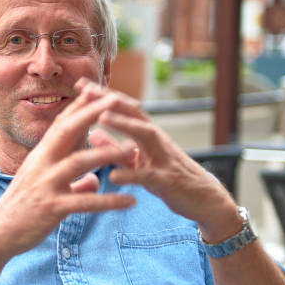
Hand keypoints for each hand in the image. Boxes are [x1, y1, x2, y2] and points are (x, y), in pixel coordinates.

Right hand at [0, 84, 136, 258]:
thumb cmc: (21, 209)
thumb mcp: (45, 188)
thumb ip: (74, 183)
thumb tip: (95, 182)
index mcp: (41, 156)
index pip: (61, 123)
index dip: (80, 106)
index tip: (99, 90)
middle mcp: (42, 164)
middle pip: (68, 131)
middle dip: (91, 113)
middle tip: (115, 99)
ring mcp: (46, 184)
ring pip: (78, 162)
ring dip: (107, 153)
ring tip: (132, 149)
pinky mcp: (51, 208)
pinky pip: (85, 202)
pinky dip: (109, 201)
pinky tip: (131, 202)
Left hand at [76, 79, 240, 241]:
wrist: (205, 199)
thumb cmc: (168, 177)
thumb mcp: (138, 160)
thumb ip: (115, 148)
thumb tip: (92, 133)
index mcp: (146, 133)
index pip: (123, 108)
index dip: (102, 96)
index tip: (80, 84)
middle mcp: (156, 139)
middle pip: (133, 112)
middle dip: (109, 99)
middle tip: (86, 89)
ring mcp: (163, 157)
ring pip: (144, 135)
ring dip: (123, 124)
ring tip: (101, 117)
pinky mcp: (167, 180)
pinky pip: (148, 176)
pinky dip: (130, 175)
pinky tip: (112, 177)